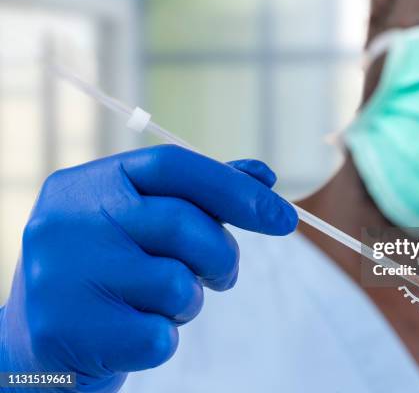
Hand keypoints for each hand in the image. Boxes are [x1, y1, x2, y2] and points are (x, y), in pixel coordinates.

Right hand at [0, 145, 296, 391]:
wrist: (40, 344)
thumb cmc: (108, 274)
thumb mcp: (141, 224)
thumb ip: (200, 196)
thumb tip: (265, 175)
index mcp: (87, 185)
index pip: (173, 167)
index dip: (236, 189)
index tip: (285, 218)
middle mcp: (67, 222)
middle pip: (182, 223)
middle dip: (221, 255)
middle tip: (223, 275)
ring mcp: (62, 277)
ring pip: (175, 283)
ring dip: (189, 300)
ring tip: (161, 304)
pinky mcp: (67, 332)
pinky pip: (158, 336)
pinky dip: (164, 337)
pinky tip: (134, 332)